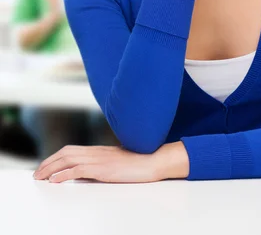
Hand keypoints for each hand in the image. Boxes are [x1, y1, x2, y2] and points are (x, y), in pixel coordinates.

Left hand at [33, 143, 188, 183]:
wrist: (154, 160)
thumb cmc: (139, 163)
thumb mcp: (118, 162)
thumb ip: (102, 164)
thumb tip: (88, 172)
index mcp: (100, 150)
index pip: (72, 150)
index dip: (55, 157)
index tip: (45, 166)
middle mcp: (97, 152)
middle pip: (66, 153)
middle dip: (48, 162)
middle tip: (36, 173)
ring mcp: (100, 159)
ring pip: (68, 159)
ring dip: (51, 168)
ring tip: (40, 177)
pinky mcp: (104, 168)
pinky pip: (79, 170)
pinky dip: (64, 174)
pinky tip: (56, 180)